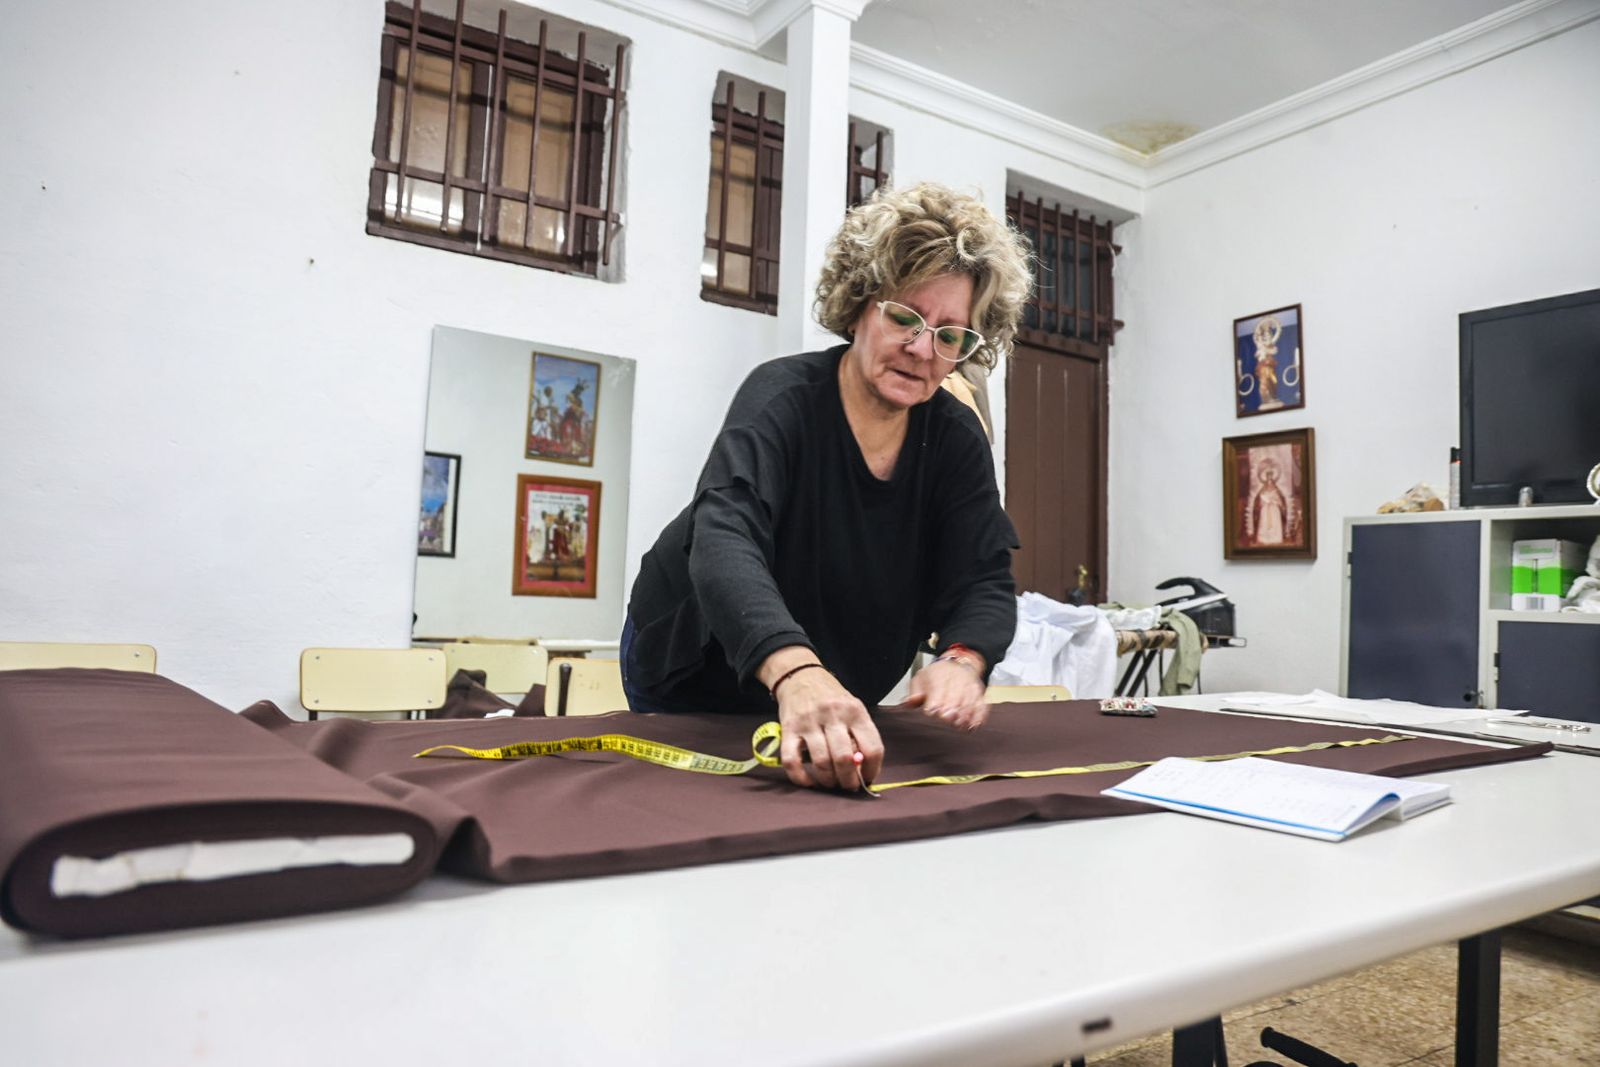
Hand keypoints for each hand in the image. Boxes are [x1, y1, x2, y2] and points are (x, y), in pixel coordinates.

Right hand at [762, 652, 882, 791]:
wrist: (801, 676)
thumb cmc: (831, 698)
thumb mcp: (852, 709)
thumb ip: (859, 735)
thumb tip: (862, 770)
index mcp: (855, 711)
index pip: (872, 748)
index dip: (873, 770)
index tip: (868, 779)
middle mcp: (833, 715)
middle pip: (845, 759)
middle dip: (849, 781)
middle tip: (849, 786)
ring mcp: (808, 722)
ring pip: (821, 762)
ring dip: (828, 780)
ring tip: (830, 783)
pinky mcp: (788, 729)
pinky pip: (792, 761)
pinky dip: (800, 778)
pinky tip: (808, 782)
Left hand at [907, 654, 988, 730]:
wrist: (958, 664)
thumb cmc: (936, 676)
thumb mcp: (920, 679)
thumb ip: (914, 694)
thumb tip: (910, 702)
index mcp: (938, 678)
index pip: (937, 691)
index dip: (935, 703)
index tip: (933, 711)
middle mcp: (957, 682)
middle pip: (955, 698)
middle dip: (951, 710)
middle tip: (947, 719)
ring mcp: (970, 688)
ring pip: (969, 703)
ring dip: (964, 715)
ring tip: (959, 725)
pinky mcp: (980, 695)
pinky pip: (981, 706)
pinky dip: (978, 716)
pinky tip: (972, 726)